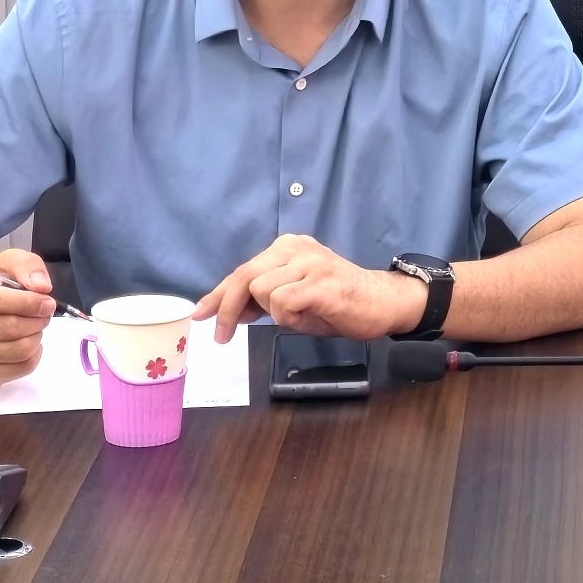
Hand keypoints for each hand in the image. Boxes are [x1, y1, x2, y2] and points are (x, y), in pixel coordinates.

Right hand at [0, 248, 54, 385]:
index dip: (27, 302)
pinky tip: (28, 342)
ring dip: (36, 337)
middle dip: (36, 321)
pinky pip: (16, 371)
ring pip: (15, 351)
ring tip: (35, 326)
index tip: (48, 302)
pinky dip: (33, 357)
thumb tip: (42, 287)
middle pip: (7, 328)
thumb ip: (27, 265)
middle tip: (44, 314)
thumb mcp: (8, 262)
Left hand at [193, 235, 419, 341]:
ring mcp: (309, 263)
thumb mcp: (294, 298)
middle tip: (222, 336)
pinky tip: (308, 316)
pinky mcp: (321, 283)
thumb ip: (264, 299)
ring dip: (271, 312)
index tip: (200, 314)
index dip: (217, 295)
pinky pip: (283, 303)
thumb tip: (232, 311)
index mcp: (288, 247)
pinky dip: (288, 317)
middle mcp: (296, 248)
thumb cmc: (338, 302)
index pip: (242, 270)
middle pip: (243, 276)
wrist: (381, 302)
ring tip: (298, 316)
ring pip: (260, 290)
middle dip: (227, 309)